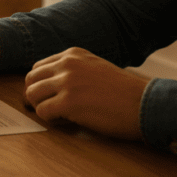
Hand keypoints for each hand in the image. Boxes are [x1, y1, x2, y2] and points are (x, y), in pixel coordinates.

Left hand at [23, 48, 148, 139]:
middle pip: (30, 80)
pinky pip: (42, 112)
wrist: (146, 104)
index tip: (49, 97)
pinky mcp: (68, 102)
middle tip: (47, 108)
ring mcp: (66, 82)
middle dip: (35, 96)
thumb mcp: (95, 68)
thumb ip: (72, 71)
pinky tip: (67, 122)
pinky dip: (51, 120)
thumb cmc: (123, 92)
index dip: (40, 85)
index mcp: (72, 54)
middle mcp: (67, 64)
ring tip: (60, 115)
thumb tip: (47, 85)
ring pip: (32, 95)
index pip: (38, 67)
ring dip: (41, 108)